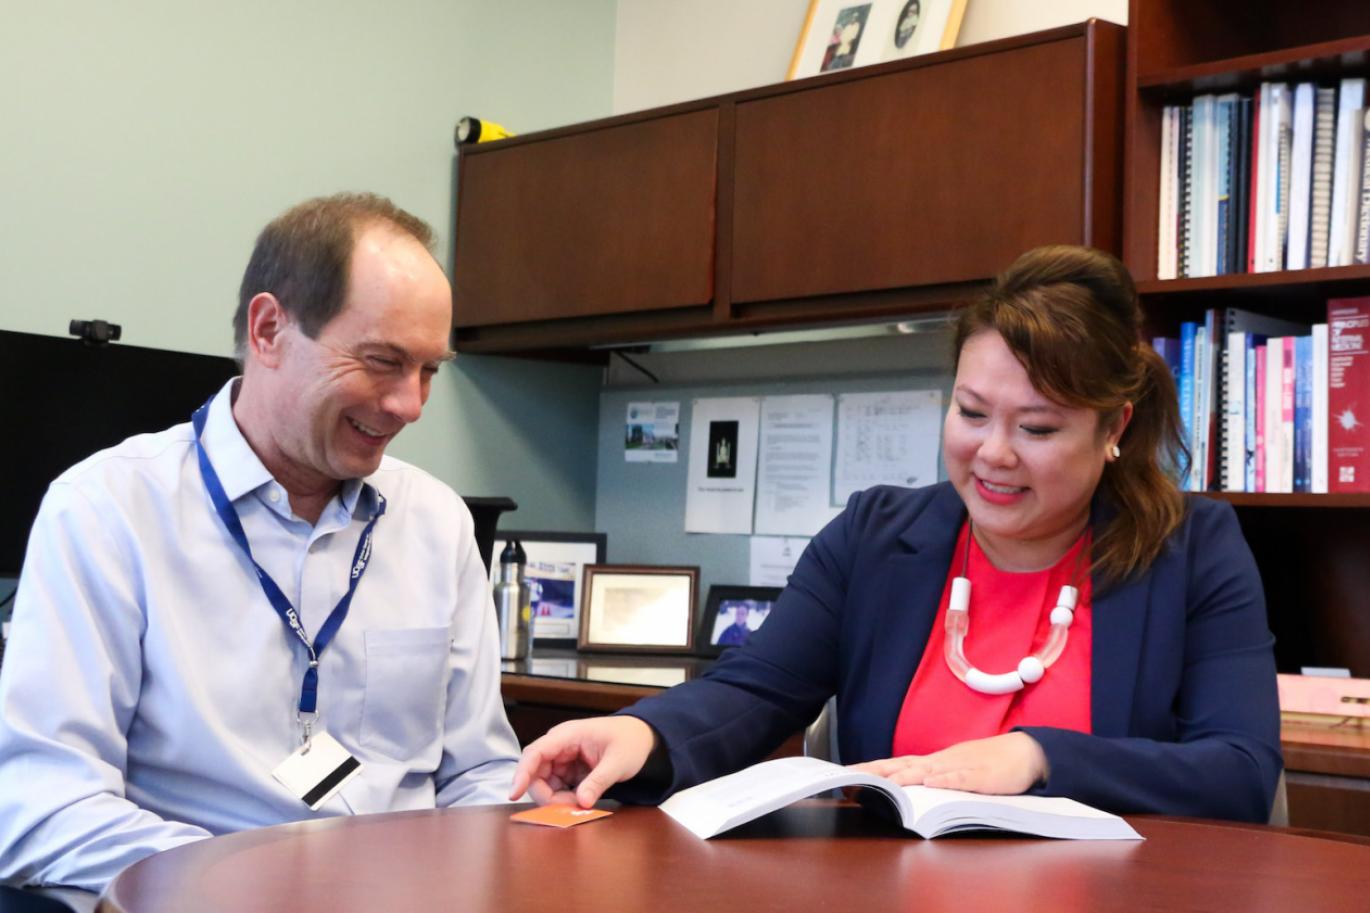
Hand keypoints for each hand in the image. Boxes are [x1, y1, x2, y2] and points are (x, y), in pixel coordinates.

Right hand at [509, 716, 657, 807]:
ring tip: (582, 802)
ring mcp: (563, 759)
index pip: (536, 753)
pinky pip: (557, 788)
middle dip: (547, 795)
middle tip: (569, 808)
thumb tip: (581, 802)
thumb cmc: (630, 741)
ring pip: (545, 784)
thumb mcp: (618, 762)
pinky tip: (582, 800)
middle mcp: (560, 746)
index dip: (522, 773)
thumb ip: (599, 781)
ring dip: (557, 799)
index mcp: (568, 735)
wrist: (642, 737)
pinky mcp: (569, 770)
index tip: (514, 794)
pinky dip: (565, 799)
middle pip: (536, 773)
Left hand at [848, 733, 1047, 794]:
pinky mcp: (982, 776)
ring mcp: (961, 767)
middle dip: (878, 771)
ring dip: (907, 777)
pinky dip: (947, 780)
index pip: (896, 764)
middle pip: (904, 765)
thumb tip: (906, 788)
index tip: (847, 773)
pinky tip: (933, 783)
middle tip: (852, 776)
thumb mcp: (955, 772)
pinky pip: (963, 779)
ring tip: (886, 783)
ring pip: (929, 771)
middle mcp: (941, 762)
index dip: (873, 768)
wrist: (1024, 753)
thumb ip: (933, 779)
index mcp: (934, 762)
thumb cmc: (988, 764)